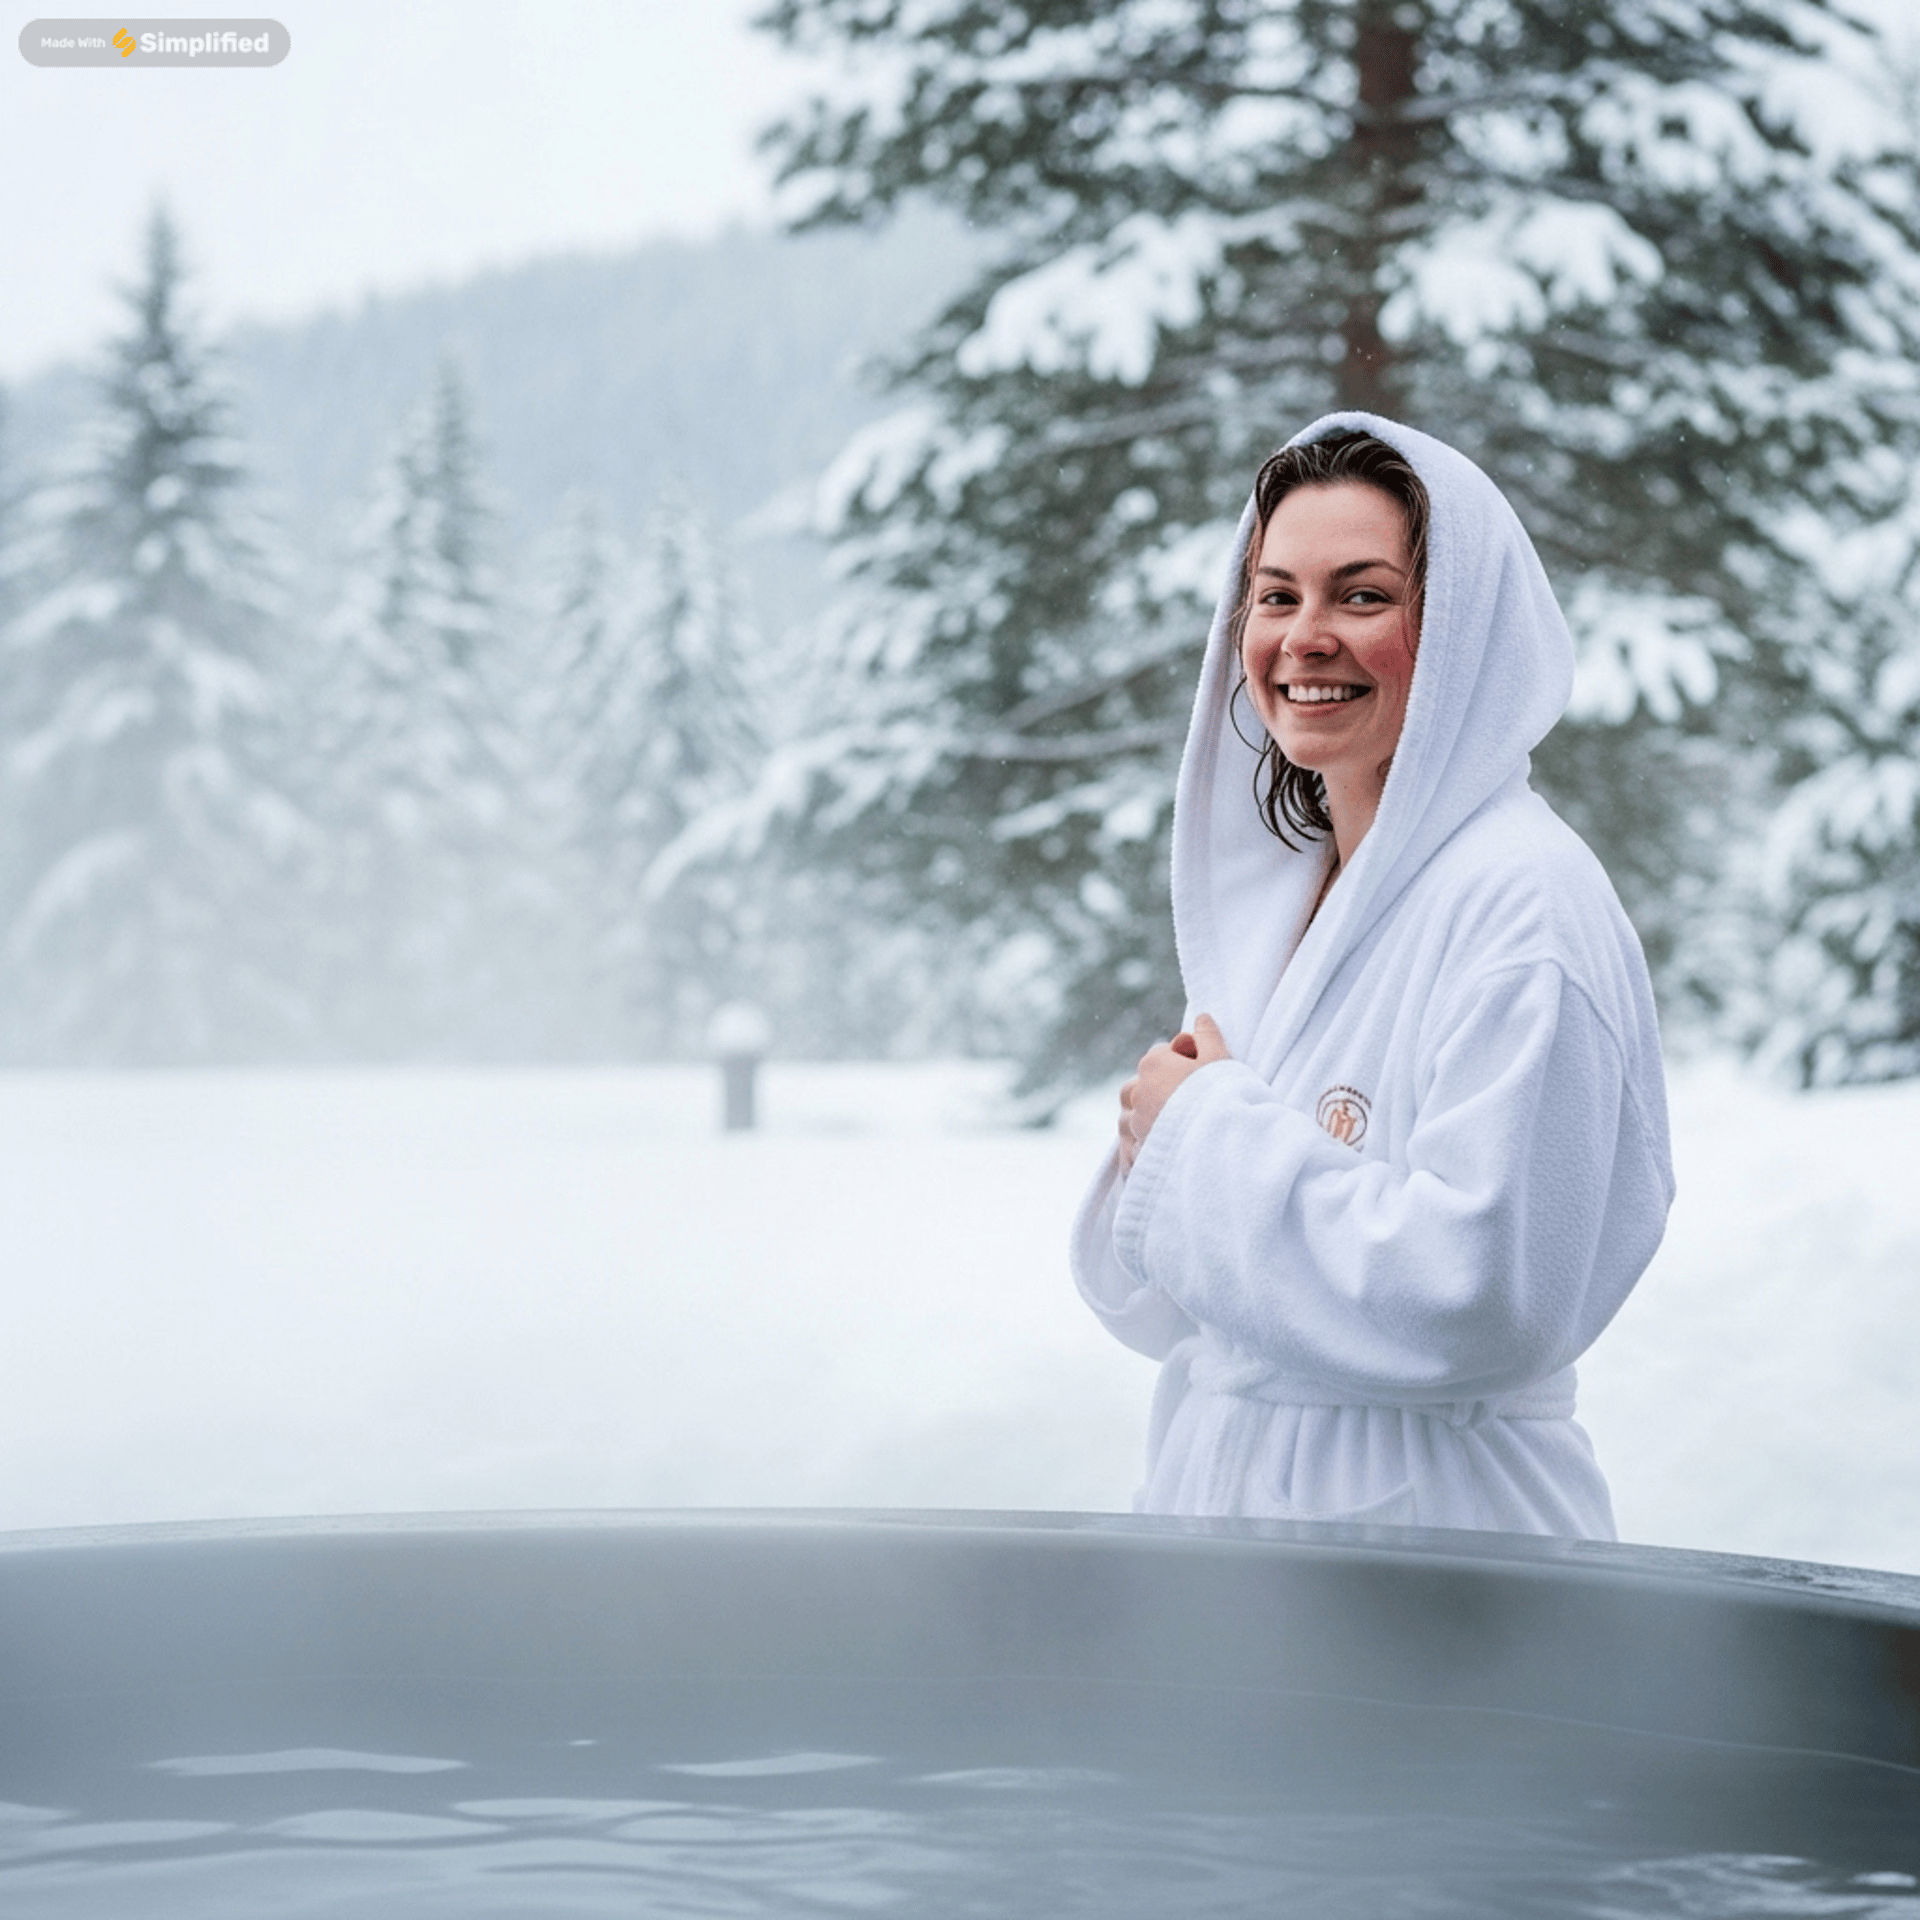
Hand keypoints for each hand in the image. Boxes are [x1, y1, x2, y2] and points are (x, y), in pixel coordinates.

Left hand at [1117, 1013, 1229, 1169]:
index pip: (1160, 1057)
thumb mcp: (1219, 1056)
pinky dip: (1141, 1146)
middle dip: (1156, 1091)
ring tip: (1172, 1127)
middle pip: (1140, 1086)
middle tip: (1184, 1101)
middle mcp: (1138, 1091)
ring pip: (1132, 1116)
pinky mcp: (1137, 1149)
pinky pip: (1132, 1146)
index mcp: (1153, 1064)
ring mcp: (1136, 1122)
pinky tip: (1159, 1149)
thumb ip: (1207, 1034)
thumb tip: (1202, 1017)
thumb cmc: (1219, 1093)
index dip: (1180, 1063)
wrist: (1218, 1138)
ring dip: (1145, 1118)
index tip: (1199, 1075)